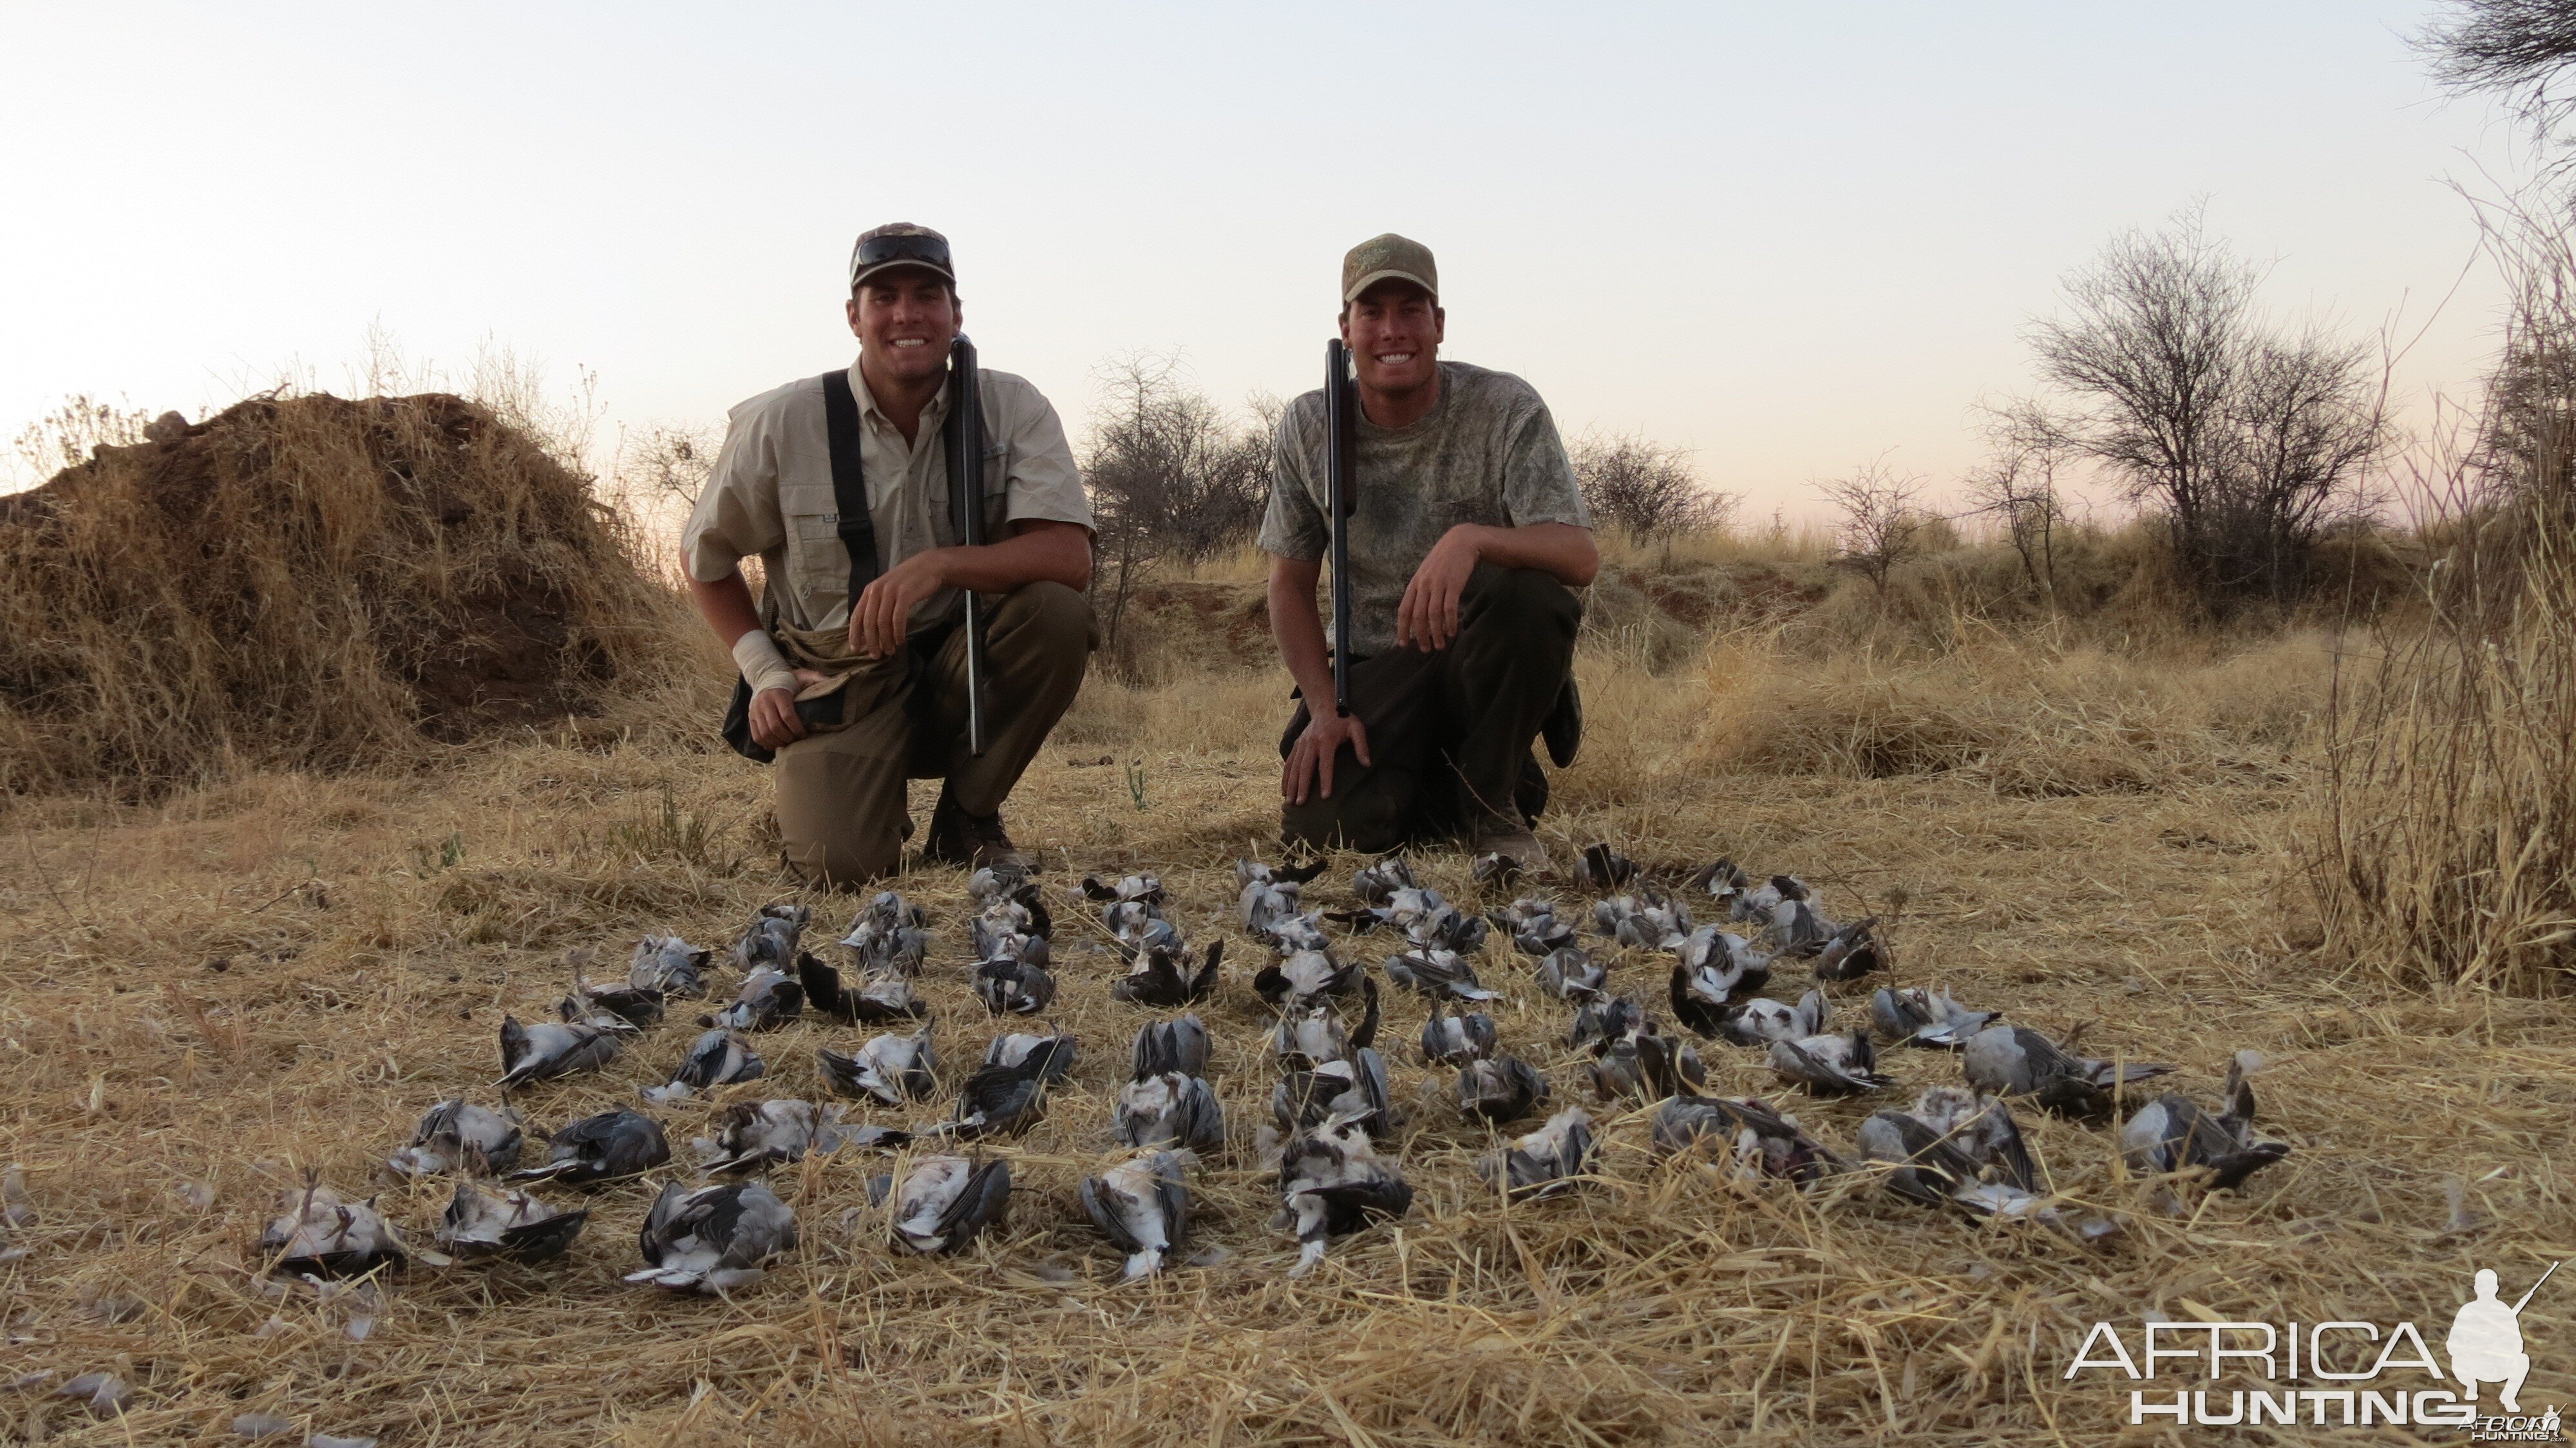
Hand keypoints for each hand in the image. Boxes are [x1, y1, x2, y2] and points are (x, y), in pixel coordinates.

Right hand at [749, 668, 831, 749]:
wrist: (766, 676)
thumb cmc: (789, 679)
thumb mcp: (803, 675)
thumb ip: (817, 679)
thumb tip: (833, 683)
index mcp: (779, 693)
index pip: (787, 715)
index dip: (797, 728)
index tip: (805, 733)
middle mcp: (764, 702)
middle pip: (775, 727)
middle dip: (788, 737)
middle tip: (797, 740)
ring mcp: (755, 710)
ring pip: (765, 733)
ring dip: (778, 742)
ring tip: (788, 743)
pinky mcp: (751, 717)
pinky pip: (756, 735)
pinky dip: (766, 744)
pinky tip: (776, 744)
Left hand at [848, 551, 950, 657]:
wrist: (928, 566)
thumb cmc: (907, 583)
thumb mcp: (886, 591)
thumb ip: (876, 606)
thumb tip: (868, 633)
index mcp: (869, 591)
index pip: (856, 616)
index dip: (855, 634)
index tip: (856, 650)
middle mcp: (876, 590)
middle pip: (869, 622)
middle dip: (871, 642)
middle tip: (876, 655)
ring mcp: (891, 592)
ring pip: (883, 622)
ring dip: (886, 640)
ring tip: (890, 651)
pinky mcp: (905, 594)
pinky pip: (898, 618)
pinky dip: (898, 632)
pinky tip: (900, 640)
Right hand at [1283, 708, 1370, 804]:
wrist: (1325, 706)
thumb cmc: (1343, 720)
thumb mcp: (1357, 728)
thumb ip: (1361, 746)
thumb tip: (1367, 764)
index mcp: (1326, 740)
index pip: (1325, 764)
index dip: (1326, 780)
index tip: (1325, 796)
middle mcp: (1311, 743)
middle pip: (1305, 768)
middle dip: (1302, 787)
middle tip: (1300, 803)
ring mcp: (1302, 744)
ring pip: (1294, 767)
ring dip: (1291, 785)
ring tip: (1289, 801)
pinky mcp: (1297, 744)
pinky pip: (1289, 762)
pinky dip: (1285, 777)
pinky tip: (1284, 790)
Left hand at [1396, 525, 1482, 649]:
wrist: (1462, 541)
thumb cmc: (1444, 559)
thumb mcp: (1426, 572)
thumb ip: (1421, 590)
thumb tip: (1417, 613)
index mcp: (1415, 583)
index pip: (1404, 609)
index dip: (1402, 628)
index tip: (1403, 644)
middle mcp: (1424, 584)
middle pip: (1418, 616)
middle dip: (1421, 636)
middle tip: (1426, 649)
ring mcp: (1438, 584)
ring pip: (1433, 615)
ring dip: (1436, 633)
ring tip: (1440, 645)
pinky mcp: (1454, 584)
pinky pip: (1450, 609)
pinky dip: (1450, 623)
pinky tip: (1452, 631)